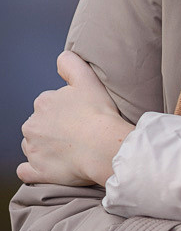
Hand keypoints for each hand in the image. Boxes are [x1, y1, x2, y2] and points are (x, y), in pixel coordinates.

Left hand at [17, 51, 133, 187]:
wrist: (104, 147)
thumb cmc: (98, 114)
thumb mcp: (88, 79)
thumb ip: (71, 64)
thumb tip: (61, 58)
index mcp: (42, 102)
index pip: (48, 106)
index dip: (65, 112)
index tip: (79, 118)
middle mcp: (31, 125)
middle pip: (38, 127)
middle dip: (52, 131)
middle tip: (76, 135)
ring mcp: (32, 150)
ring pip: (32, 147)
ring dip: (44, 149)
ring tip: (68, 152)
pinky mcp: (37, 171)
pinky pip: (26, 171)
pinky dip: (33, 170)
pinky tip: (47, 168)